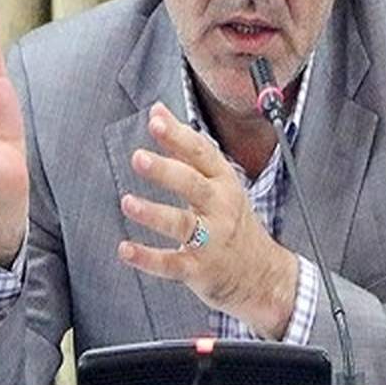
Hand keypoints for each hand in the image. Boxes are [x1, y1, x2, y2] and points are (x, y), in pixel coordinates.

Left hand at [117, 103, 298, 338]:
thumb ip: (183, 146)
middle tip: (138, 157)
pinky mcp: (198, 269)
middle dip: (166, 171)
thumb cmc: (231, 219)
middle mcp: (220, 208)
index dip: (178, 136)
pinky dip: (148, 258)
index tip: (155, 121)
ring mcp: (211, 240)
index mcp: (224, 182)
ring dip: (154, 214)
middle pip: (193, 185)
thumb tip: (157, 110)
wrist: (260, 274)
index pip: (202, 153)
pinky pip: (171, 264)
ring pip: (182, 225)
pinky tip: (125, 249)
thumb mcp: (216, 180)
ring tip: (127, 202)